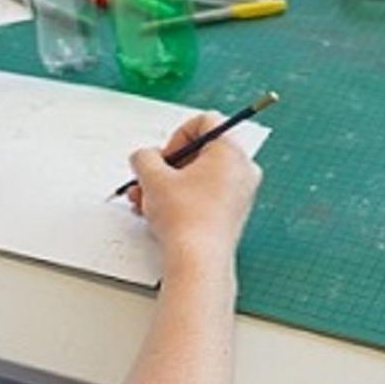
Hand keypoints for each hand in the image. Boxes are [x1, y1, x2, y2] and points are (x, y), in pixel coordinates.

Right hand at [128, 112, 261, 276]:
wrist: (198, 262)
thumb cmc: (184, 218)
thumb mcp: (153, 177)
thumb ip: (144, 157)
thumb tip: (145, 157)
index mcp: (230, 151)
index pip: (204, 121)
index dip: (176, 135)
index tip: (164, 158)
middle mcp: (242, 169)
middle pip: (198, 152)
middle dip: (165, 166)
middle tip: (147, 180)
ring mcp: (239, 194)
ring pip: (197, 177)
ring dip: (165, 185)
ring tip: (143, 201)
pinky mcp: (231, 214)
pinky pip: (203, 196)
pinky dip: (180, 200)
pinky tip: (156, 215)